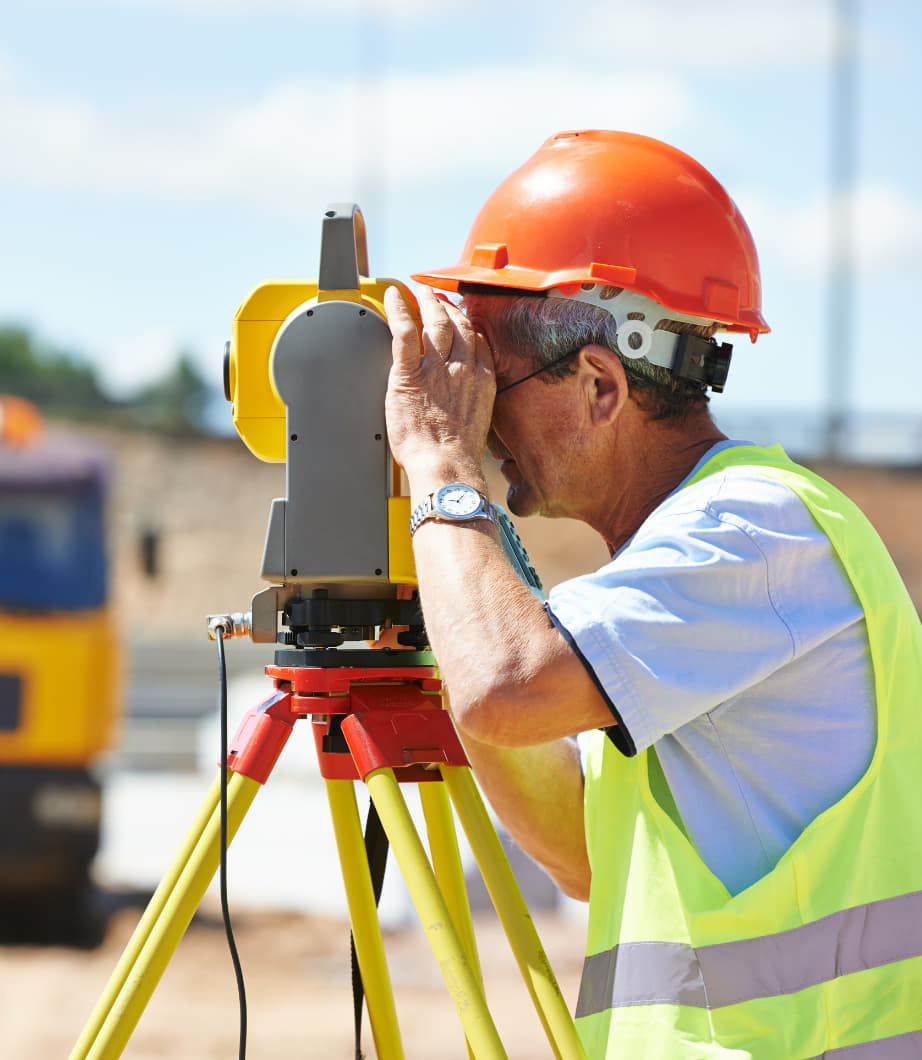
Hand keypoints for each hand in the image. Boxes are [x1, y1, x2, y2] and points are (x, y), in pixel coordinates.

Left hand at [384, 286, 495, 485]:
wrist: (445, 465)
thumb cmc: (457, 456)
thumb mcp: (477, 423)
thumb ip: (472, 402)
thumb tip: (463, 401)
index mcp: (481, 381)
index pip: (477, 341)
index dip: (466, 325)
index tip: (459, 319)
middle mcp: (463, 369)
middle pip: (459, 325)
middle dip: (448, 307)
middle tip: (438, 299)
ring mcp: (437, 369)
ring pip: (435, 323)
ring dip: (428, 303)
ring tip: (420, 293)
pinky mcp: (410, 373)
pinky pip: (405, 332)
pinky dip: (399, 309)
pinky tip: (394, 296)